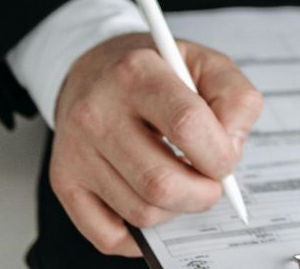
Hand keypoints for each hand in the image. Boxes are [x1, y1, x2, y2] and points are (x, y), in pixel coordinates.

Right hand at [47, 33, 264, 256]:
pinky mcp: (64, 182)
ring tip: (176, 179)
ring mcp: (75, 151)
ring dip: (174, 208)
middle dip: (201, 194)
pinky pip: (109, 236)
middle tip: (208, 182)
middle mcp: (97, 111)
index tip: (225, 159)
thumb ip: (236, 99)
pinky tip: (150, 202)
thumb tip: (231, 151)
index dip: (220, 154)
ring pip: (141, 212)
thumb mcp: (204, 63)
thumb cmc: (154, 71)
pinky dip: (140, 234)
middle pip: (162, 183)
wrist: (92, 69)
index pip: (187, 125)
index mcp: (136, 72)